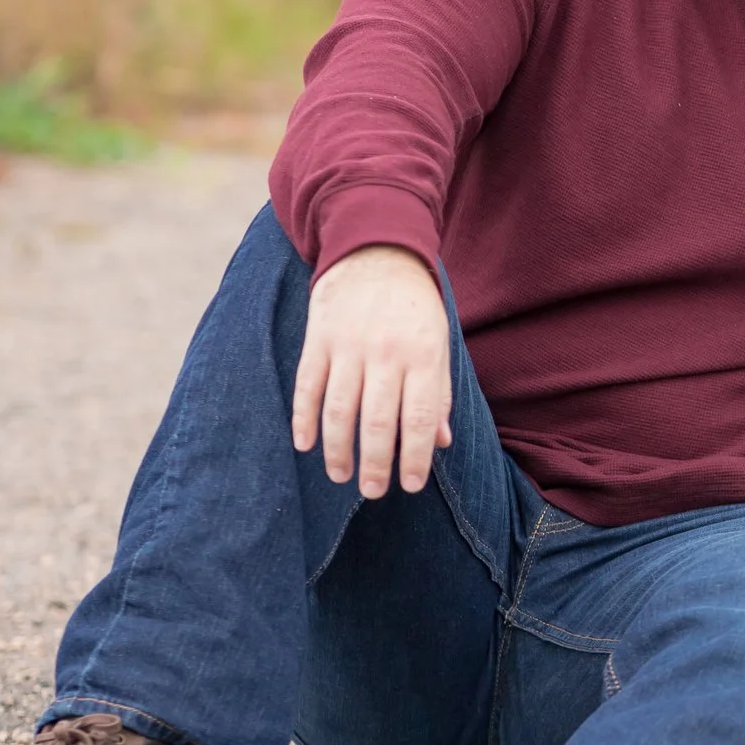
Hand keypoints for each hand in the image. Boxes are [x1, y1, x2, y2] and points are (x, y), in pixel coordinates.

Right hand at [291, 245, 453, 498]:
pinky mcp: (319, 339)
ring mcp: (349, 346)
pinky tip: (305, 445)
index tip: (410, 485)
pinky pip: (308, 386)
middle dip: (376, 463)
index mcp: (423, 356)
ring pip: (340, 409)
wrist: (376, 251)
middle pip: (378, 420)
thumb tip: (439, 443)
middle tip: (373, 492)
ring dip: (338, 449)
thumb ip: (439, 392)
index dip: (414, 456)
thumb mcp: (439, 343)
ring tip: (340, 476)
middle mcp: (386, 353)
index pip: (420, 417)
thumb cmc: (414, 307)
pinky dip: (304, 418)